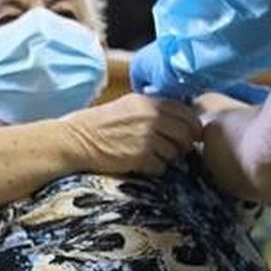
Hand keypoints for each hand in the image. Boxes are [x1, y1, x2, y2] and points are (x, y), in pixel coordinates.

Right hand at [59, 94, 202, 176]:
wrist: (77, 140)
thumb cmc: (101, 123)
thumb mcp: (129, 106)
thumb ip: (154, 109)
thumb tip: (182, 119)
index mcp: (149, 101)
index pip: (187, 113)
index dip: (193, 126)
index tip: (191, 134)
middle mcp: (151, 117)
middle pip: (186, 133)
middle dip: (184, 144)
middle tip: (175, 149)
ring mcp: (147, 137)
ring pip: (176, 152)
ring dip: (168, 157)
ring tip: (152, 156)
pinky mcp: (141, 156)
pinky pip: (161, 167)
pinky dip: (154, 169)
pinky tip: (142, 164)